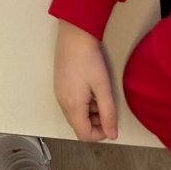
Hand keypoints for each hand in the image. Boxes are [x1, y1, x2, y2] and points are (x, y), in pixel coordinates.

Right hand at [54, 20, 117, 141]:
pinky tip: (89, 87)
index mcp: (72, 106)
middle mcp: (62, 102)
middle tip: (106, 106)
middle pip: (78, 125)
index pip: (84, 134)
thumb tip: (112, 135)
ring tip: (99, 93)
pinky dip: (82, 103)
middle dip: (95, 122)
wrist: (73, 34)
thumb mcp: (103, 87)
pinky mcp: (59, 84)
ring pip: (75, 114)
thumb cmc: (89, 60)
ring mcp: (58, 93)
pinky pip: (70, 103)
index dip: (100, 134)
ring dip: (89, 112)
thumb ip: (108, 113)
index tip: (110, 121)